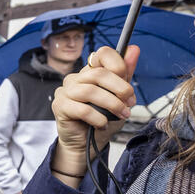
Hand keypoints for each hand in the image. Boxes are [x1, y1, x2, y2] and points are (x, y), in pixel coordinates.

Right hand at [51, 45, 139, 173]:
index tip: (128, 84)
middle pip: (99, 74)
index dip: (118, 65)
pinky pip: (82, 109)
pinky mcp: (60, 106)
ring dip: (111, 104)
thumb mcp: (119, 98)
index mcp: (90, 72)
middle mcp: (76, 78)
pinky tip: (102, 123)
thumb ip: (125, 74)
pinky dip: (97, 117)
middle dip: (120, 88)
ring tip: (121, 115)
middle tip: (130, 103)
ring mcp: (65, 91)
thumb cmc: (101, 120)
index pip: (101, 54)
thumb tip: (134, 49)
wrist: (86, 145)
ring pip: (90, 91)